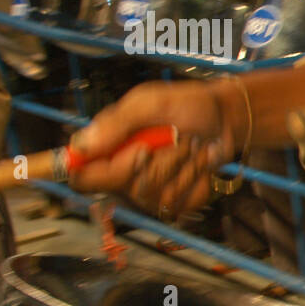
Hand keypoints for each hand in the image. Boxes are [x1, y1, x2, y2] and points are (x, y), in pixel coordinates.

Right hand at [69, 79, 244, 220]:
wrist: (224, 118)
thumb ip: (117, 123)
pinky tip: (200, 162)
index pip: (83, 177)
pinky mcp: (176, 202)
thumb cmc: (187, 105)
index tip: (139, 151)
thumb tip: (80, 146)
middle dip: (158, 161)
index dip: (104, 173)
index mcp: (108, 148)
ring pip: (158, 196)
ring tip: (189, 145)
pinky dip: (198, 179)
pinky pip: (183, 203)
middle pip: (125, 188)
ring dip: (182, 166)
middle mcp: (124, 173)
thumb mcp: (151, 103)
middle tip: (175, 136)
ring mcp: (150, 191)